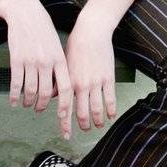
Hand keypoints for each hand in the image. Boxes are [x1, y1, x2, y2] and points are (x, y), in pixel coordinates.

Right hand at [5, 0, 73, 132]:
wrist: (25, 12)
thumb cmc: (43, 29)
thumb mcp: (56, 45)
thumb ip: (59, 65)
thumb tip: (59, 86)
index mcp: (59, 59)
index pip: (66, 88)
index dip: (65, 105)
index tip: (63, 116)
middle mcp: (46, 62)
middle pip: (46, 93)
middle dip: (43, 105)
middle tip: (39, 109)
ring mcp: (31, 61)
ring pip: (30, 90)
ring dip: (28, 101)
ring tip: (27, 104)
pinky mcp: (16, 59)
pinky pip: (16, 83)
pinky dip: (14, 95)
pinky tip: (13, 101)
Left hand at [62, 11, 117, 138]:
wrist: (91, 31)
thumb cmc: (76, 45)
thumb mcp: (63, 63)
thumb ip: (60, 82)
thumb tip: (55, 96)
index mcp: (69, 82)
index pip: (66, 109)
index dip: (65, 124)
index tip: (66, 134)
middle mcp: (81, 85)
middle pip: (82, 113)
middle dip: (83, 125)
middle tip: (84, 130)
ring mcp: (96, 83)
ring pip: (97, 109)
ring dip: (97, 121)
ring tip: (97, 126)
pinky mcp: (108, 78)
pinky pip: (110, 99)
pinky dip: (111, 110)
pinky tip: (111, 116)